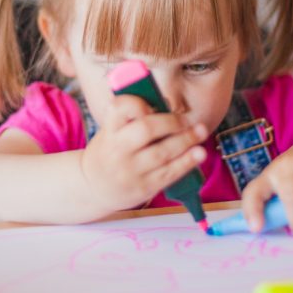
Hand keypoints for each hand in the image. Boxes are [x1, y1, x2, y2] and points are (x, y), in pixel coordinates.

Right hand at [79, 94, 207, 212]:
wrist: (91, 189)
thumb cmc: (109, 153)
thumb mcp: (110, 133)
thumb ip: (131, 120)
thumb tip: (166, 106)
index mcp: (109, 131)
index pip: (119, 109)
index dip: (137, 103)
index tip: (151, 104)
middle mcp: (117, 150)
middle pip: (145, 130)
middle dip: (171, 122)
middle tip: (186, 119)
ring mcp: (130, 171)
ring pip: (162, 152)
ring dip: (185, 140)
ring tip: (200, 132)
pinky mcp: (143, 187)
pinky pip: (169, 173)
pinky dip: (186, 162)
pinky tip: (199, 153)